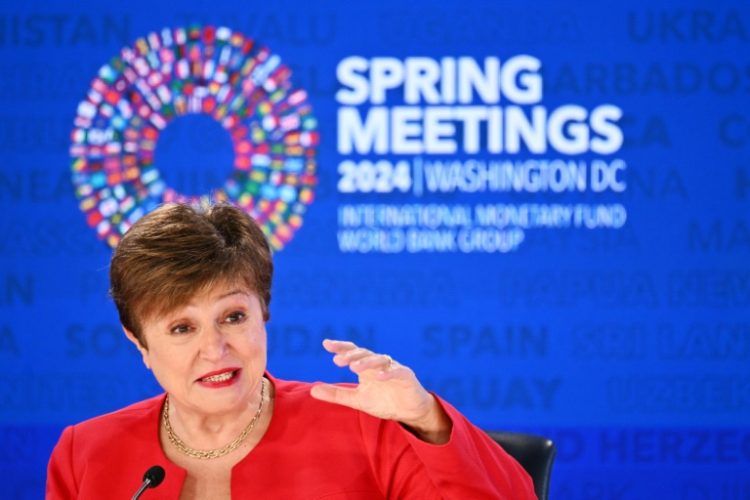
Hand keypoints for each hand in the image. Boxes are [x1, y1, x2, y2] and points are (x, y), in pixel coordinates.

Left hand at [310, 339, 451, 443]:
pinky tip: (377, 377)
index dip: (340, 347)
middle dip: (351, 355)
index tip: (326, 343)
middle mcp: (378, 364)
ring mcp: (392, 368)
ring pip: (379, 360)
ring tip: (354, 368)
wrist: (409, 412)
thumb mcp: (357, 400)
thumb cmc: (384, 402)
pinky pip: (396, 371)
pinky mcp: (406, 376)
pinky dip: (387, 373)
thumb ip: (336, 394)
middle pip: (364, 353)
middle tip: (337, 360)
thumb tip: (312, 390)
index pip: (352, 352)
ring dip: (366, 362)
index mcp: (366, 367)